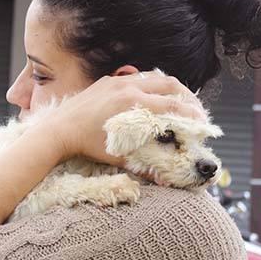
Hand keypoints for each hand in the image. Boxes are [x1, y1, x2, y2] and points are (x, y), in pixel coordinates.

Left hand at [41, 72, 205, 166]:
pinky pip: (139, 76)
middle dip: (188, 98)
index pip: (174, 106)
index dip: (193, 115)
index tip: (203, 124)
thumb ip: (146, 166)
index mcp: (133, 105)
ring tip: (181, 102)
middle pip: (171, 85)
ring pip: (156, 77)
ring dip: (172, 89)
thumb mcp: (119, 157)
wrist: (57, 131)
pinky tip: (156, 96)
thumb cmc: (86, 146)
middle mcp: (128, 87)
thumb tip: (168, 183)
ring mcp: (118, 80)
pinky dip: (153, 84)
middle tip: (197, 111)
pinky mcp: (109, 80)